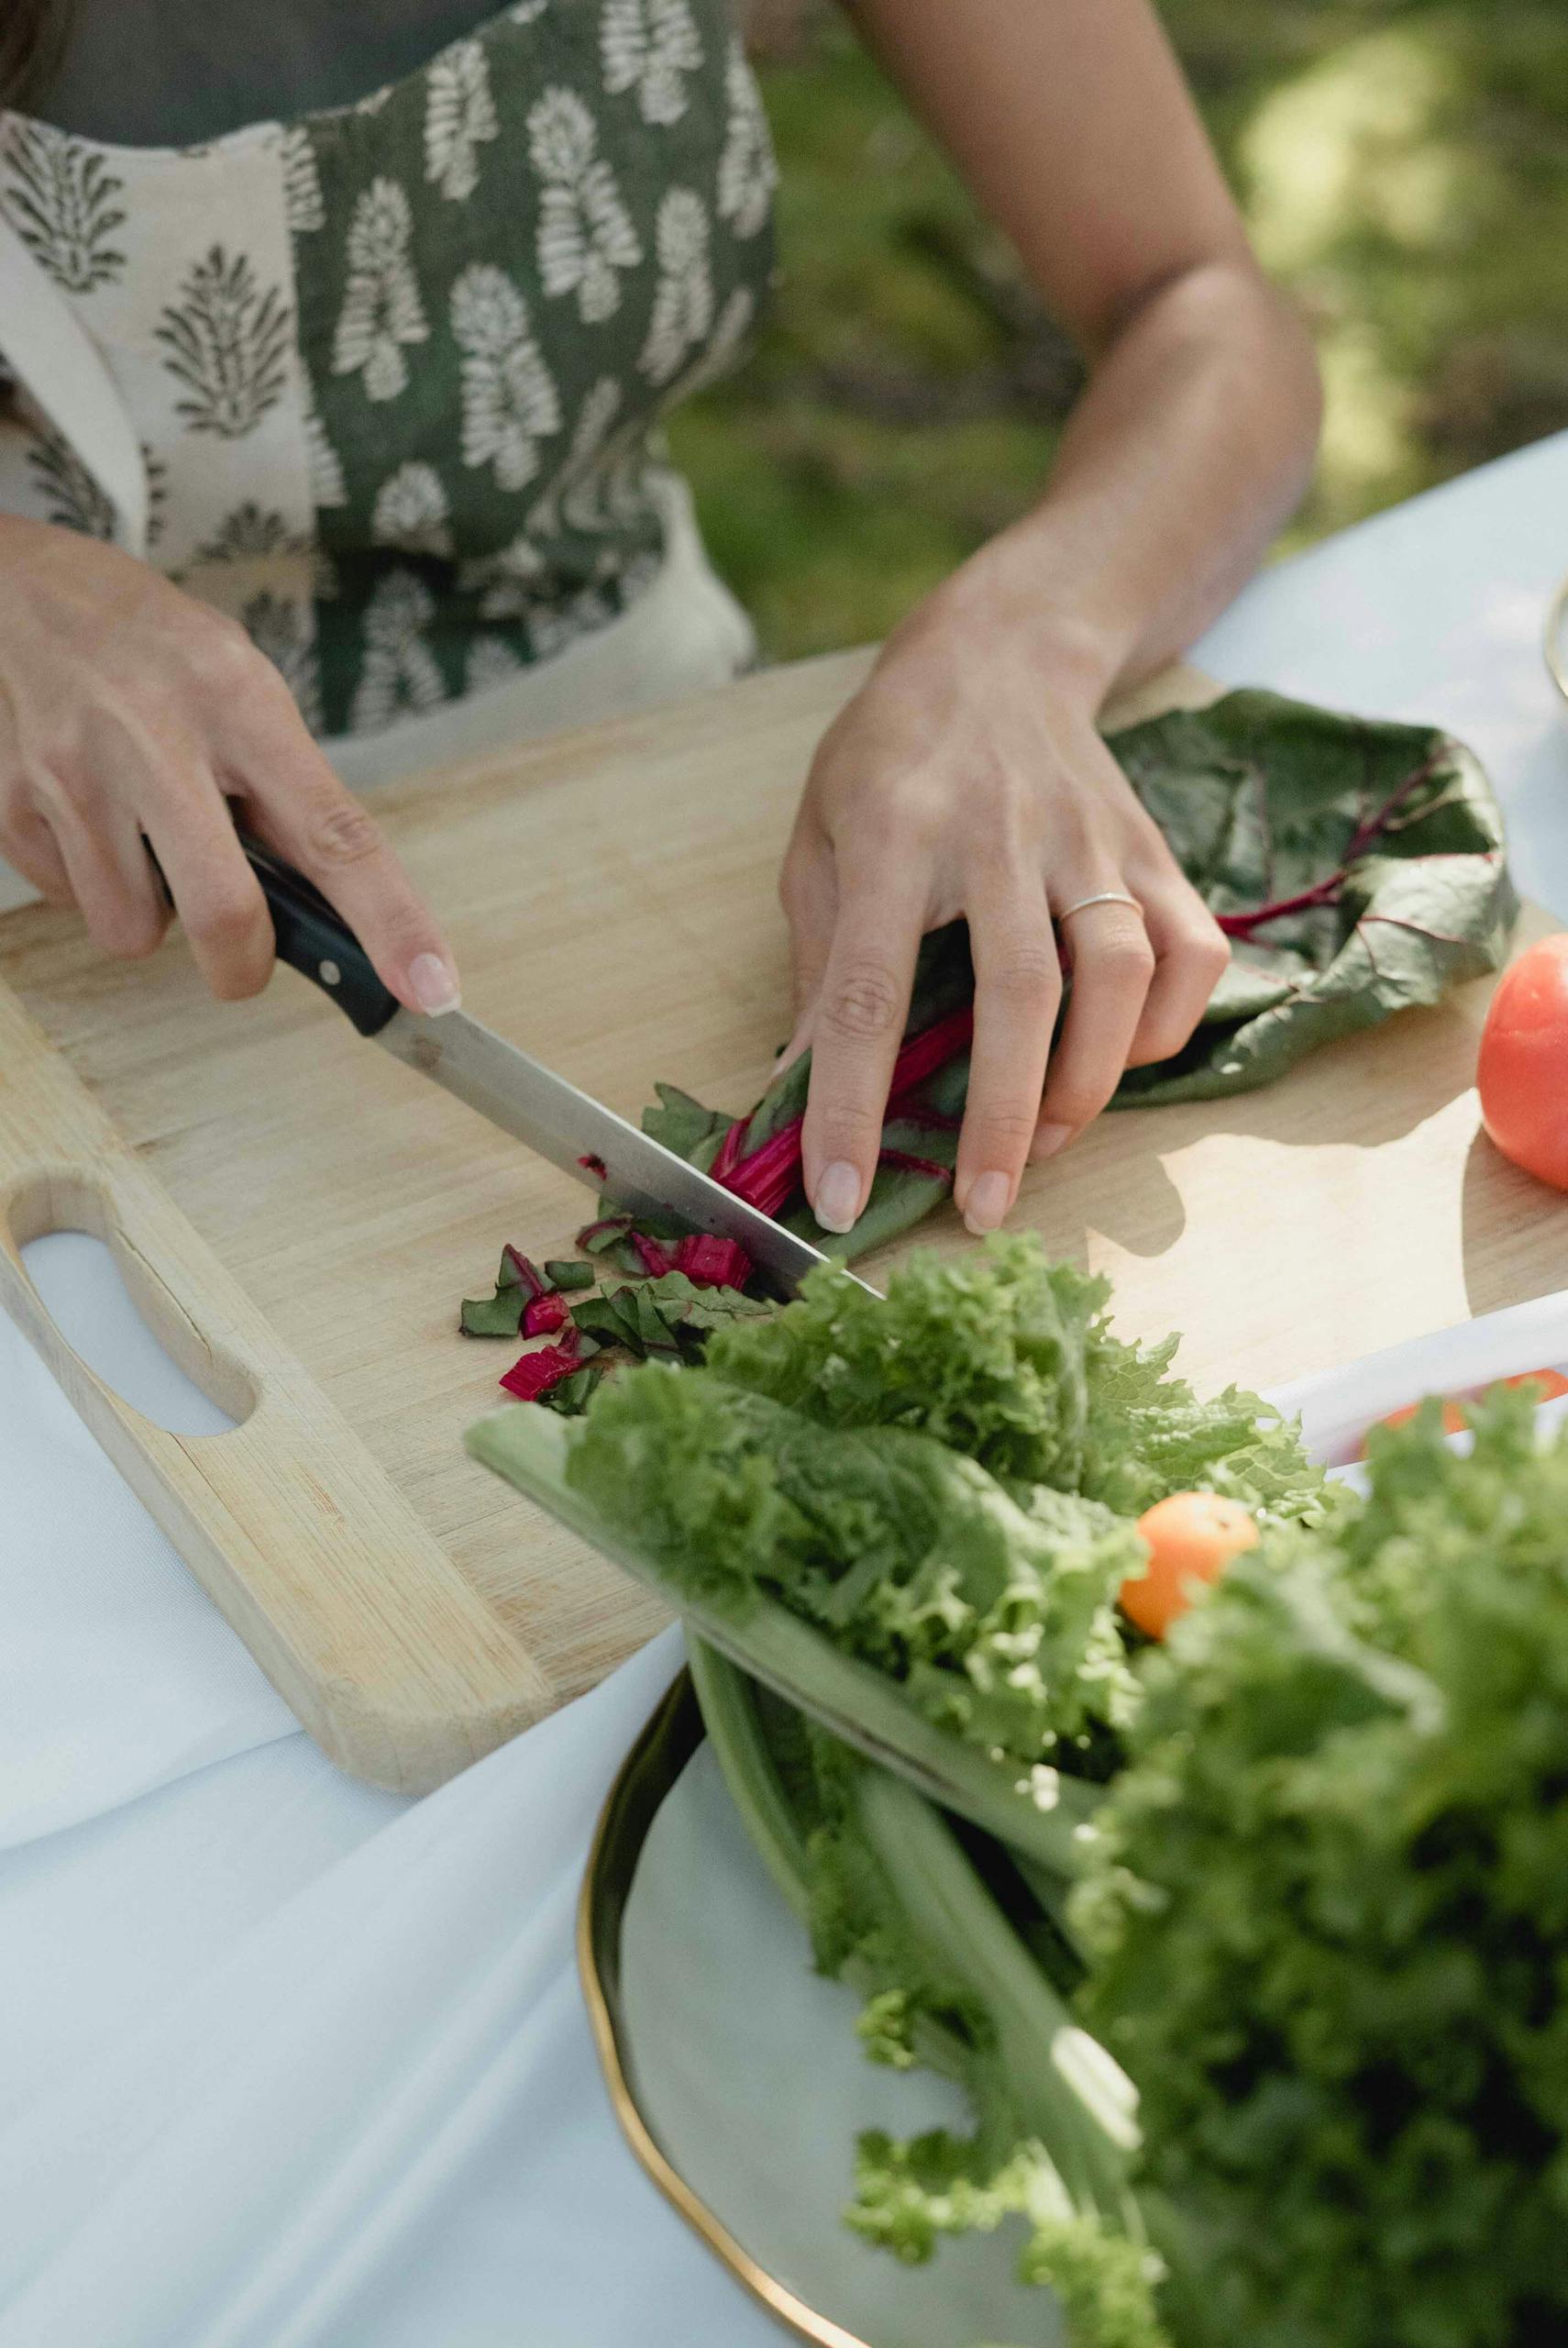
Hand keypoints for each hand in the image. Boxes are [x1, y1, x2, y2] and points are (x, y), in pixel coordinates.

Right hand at [0, 517, 458, 1009]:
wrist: (21, 593)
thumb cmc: (157, 651)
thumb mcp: (246, 690)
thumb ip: (290, 794)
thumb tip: (338, 913)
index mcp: (241, 706)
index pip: (335, 835)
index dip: (391, 922)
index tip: (430, 987)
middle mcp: (155, 740)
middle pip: (225, 914)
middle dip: (243, 963)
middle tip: (243, 952)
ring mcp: (75, 775)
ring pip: (134, 930)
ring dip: (158, 915)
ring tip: (150, 839)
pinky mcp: (12, 806)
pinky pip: (72, 905)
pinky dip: (97, 886)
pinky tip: (98, 824)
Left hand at [779, 585, 1227, 1236]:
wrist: (999, 652)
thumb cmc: (888, 761)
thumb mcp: (818, 844)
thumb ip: (819, 965)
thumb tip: (799, 1090)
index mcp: (892, 835)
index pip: (868, 989)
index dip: (849, 1102)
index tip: (836, 1194)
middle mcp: (1000, 834)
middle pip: (1019, 993)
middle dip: (1003, 1120)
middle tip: (983, 1207)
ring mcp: (1090, 838)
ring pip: (1119, 973)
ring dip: (1091, 1079)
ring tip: (1050, 1143)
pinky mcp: (1153, 848)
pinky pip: (1190, 951)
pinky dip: (1164, 1025)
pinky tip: (1120, 1058)